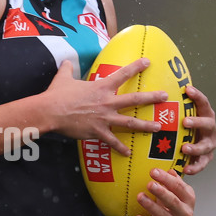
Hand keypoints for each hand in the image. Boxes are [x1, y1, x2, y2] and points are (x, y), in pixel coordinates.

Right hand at [47, 58, 167, 155]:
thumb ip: (68, 68)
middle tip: (165, 97)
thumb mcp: (63, 77)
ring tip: (158, 127)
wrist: (50, 111)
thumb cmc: (56, 94)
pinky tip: (128, 153)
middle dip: (152, 98)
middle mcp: (106, 102)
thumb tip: (67, 62)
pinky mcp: (97, 132)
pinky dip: (120, 148)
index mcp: (100, 87)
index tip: (148, 61)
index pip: (122, 74)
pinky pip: (112, 141)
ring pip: (130, 123)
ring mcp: (104, 118)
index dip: (136, 67)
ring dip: (146, 125)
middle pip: (134, 100)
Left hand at [133, 168, 194, 215]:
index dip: (167, 179)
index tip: (153, 171)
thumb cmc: (174, 208)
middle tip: (149, 184)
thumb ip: (174, 183)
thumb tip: (170, 171)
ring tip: (140, 196)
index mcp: (189, 200)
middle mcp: (186, 213)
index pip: (179, 187)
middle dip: (161, 192)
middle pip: (173, 202)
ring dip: (151, 206)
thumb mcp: (177, 194)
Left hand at [180, 85, 215, 174]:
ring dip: (195, 147)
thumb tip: (153, 92)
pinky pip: (201, 164)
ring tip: (184, 148)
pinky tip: (186, 169)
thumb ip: (173, 108)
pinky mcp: (206, 158)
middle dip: (197, 122)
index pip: (203, 103)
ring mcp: (209, 144)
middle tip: (185, 121)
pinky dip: (194, 167)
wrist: (192, 149)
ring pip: (206, 146)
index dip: (197, 96)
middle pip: (208, 123)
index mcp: (205, 115)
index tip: (187, 89)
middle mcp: (210, 129)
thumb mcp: (181, 116)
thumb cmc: (182, 128)